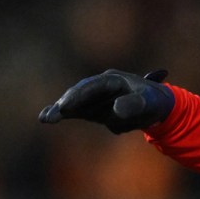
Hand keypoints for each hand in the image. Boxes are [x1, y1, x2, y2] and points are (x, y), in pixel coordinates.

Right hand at [39, 69, 173, 133]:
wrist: (155, 107)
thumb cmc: (153, 103)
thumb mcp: (148, 104)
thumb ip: (134, 105)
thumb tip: (116, 108)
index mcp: (114, 80)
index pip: (94, 86)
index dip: (81, 94)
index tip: (68, 105)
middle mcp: (100, 86)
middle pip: (80, 92)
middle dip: (67, 101)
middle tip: (56, 113)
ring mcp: (94, 97)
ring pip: (74, 101)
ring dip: (59, 109)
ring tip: (46, 118)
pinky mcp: (90, 108)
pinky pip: (73, 109)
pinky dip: (60, 113)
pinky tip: (45, 118)